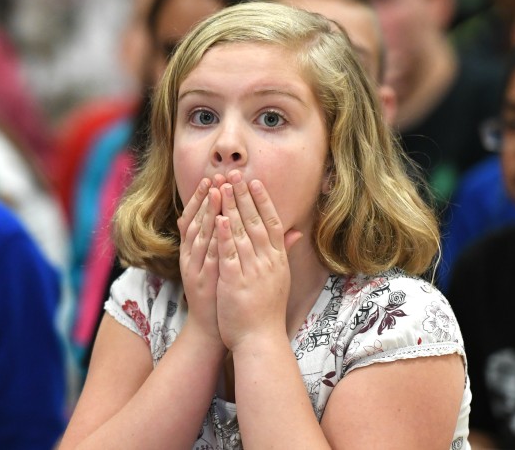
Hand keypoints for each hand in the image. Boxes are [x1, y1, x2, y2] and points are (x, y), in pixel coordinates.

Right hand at [177, 176, 226, 348]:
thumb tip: (235, 219)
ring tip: (217, 192)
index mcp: (195, 251)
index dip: (205, 197)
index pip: (197, 217)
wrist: (211, 329)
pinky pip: (207, 257)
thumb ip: (227, 242)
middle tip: (216, 176)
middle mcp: (191, 256)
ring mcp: (195, 268)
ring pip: (199, 235)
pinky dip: (213, 240)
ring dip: (208, 212)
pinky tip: (220, 225)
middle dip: (206, 197)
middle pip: (196, 221)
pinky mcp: (202, 282)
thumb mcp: (222, 264)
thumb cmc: (221, 294)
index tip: (216, 177)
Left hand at [214, 170, 302, 350]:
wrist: (260, 339)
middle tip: (236, 174)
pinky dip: (224, 235)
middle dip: (245, 196)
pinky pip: (230, 254)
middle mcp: (268, 261)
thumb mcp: (280, 277)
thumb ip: (285, 252)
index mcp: (278, 259)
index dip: (263, 201)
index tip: (255, 182)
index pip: (272, 223)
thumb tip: (296, 232)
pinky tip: (218, 218)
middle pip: (256, 222)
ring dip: (232, 208)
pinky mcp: (236, 281)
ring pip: (241, 233)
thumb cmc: (267, 310)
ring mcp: (253, 270)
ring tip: (224, 187)